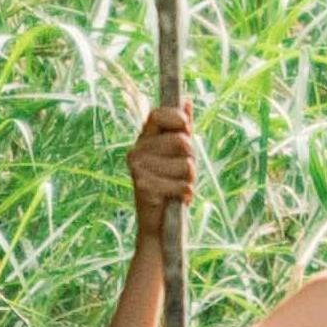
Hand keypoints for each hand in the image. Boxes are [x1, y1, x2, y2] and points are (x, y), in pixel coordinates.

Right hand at [126, 100, 199, 233]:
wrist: (157, 225)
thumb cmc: (170, 185)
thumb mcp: (177, 155)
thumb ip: (182, 129)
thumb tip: (187, 100)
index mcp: (143, 140)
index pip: (158, 115)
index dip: (177, 118)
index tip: (187, 129)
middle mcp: (136, 152)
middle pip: (180, 141)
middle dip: (191, 158)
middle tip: (182, 172)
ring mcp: (138, 169)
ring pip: (186, 165)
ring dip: (189, 180)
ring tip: (177, 187)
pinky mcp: (144, 187)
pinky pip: (182, 184)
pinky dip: (185, 194)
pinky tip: (176, 199)